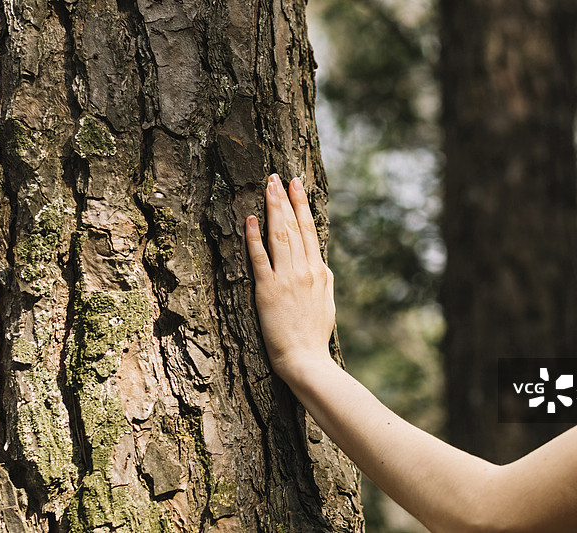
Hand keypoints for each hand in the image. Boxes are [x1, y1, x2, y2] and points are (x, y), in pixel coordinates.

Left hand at [245, 174, 335, 380]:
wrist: (306, 359)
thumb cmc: (315, 335)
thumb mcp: (326, 302)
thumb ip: (322, 278)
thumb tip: (320, 262)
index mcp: (319, 271)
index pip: (310, 230)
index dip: (302, 204)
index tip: (296, 184)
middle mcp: (304, 270)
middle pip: (294, 226)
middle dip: (284, 198)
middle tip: (276, 176)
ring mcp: (286, 278)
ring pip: (279, 236)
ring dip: (273, 209)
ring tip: (267, 187)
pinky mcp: (267, 290)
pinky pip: (260, 259)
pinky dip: (255, 238)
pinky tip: (250, 219)